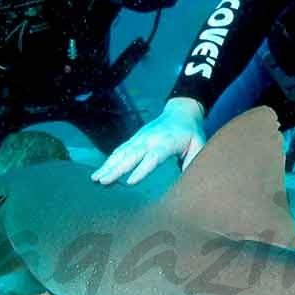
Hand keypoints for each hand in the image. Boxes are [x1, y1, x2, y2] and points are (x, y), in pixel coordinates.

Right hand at [92, 97, 206, 184]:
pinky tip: (99, 172)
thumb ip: (193, 162)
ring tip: (95, 179)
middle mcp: (150, 139)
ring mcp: (140, 138)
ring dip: (107, 166)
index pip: (153, 157)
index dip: (141, 170)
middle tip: (103, 182)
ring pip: (121, 152)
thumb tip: (187, 183)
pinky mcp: (135, 139)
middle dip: (116, 169)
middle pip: (131, 155)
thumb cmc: (191, 133)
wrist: (181, 112)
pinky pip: (119, 150)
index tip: (129, 182)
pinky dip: (108, 161)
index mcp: (167, 142)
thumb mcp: (199, 145)